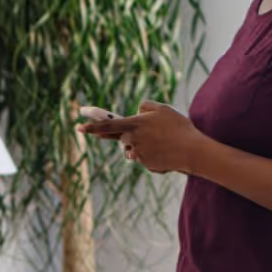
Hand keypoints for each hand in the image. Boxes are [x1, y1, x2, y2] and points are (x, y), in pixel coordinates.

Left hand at [76, 100, 201, 175]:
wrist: (192, 151)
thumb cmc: (179, 127)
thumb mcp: (163, 109)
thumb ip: (146, 106)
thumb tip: (137, 110)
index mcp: (135, 124)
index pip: (107, 125)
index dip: (92, 126)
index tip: (79, 127)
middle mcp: (133, 140)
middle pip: (122, 138)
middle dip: (130, 136)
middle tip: (148, 134)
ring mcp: (138, 154)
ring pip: (133, 149)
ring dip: (141, 145)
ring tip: (161, 142)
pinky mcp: (146, 165)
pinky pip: (144, 158)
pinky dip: (152, 154)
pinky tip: (166, 152)